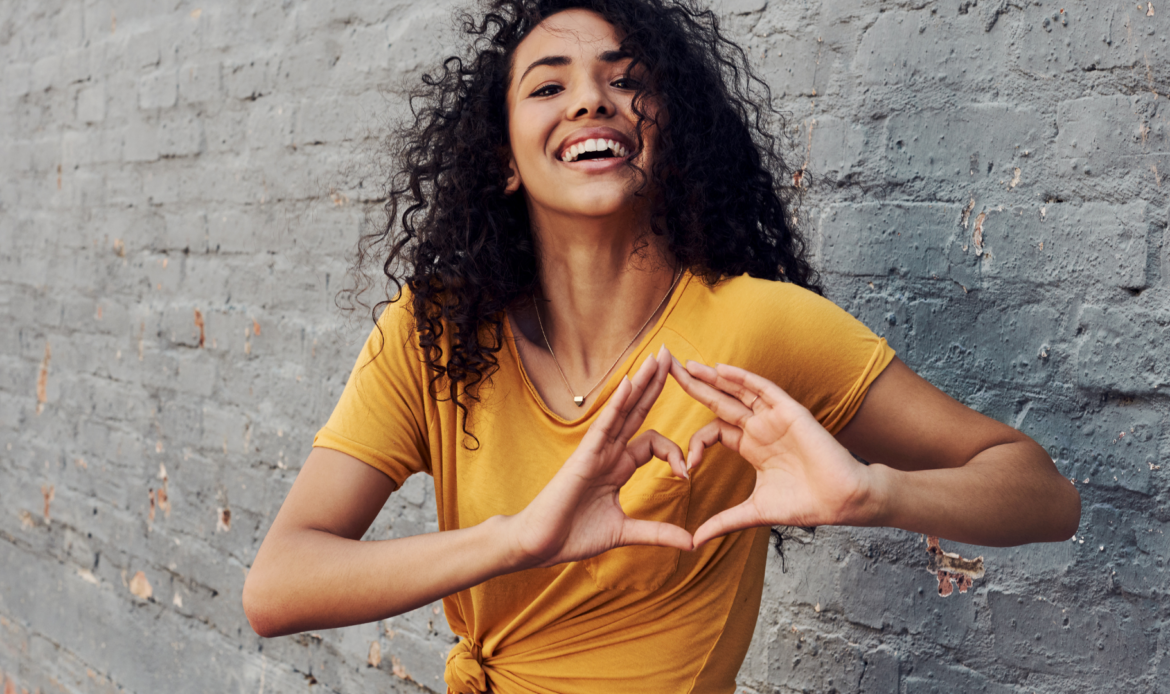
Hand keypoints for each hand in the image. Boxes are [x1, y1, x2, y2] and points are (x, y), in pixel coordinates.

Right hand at [506, 346, 693, 568]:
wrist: (539, 545)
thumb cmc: (573, 536)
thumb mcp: (625, 532)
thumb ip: (657, 533)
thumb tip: (691, 543)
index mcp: (618, 467)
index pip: (653, 443)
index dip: (675, 452)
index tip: (687, 475)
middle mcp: (609, 453)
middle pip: (638, 411)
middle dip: (656, 384)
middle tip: (674, 356)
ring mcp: (596, 451)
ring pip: (624, 409)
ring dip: (643, 382)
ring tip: (660, 356)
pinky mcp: (584, 455)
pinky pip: (605, 424)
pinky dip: (617, 403)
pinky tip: (630, 382)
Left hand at [670, 359, 876, 547]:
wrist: (842, 501)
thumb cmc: (805, 504)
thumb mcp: (753, 512)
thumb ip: (723, 522)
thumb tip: (694, 542)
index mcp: (750, 447)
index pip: (713, 432)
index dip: (695, 443)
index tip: (686, 468)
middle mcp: (759, 428)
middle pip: (719, 401)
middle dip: (693, 386)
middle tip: (665, 369)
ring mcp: (774, 417)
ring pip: (737, 390)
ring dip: (712, 377)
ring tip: (686, 364)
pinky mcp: (790, 412)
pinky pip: (763, 389)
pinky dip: (742, 378)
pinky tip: (719, 369)